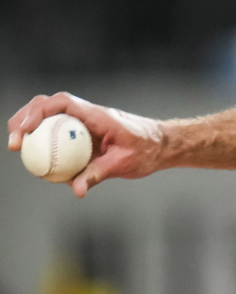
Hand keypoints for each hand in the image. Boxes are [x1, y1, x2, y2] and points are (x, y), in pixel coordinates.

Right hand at [7, 92, 164, 197]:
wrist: (163, 145)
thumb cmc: (148, 150)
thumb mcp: (124, 164)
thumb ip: (98, 174)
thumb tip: (76, 190)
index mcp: (97, 115)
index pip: (62, 102)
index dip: (38, 112)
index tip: (25, 131)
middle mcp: (87, 115)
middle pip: (47, 106)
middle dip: (24, 119)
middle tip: (13, 144)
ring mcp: (84, 123)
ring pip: (50, 119)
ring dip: (30, 130)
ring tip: (17, 149)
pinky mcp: (83, 135)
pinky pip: (59, 135)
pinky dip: (45, 144)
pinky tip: (39, 164)